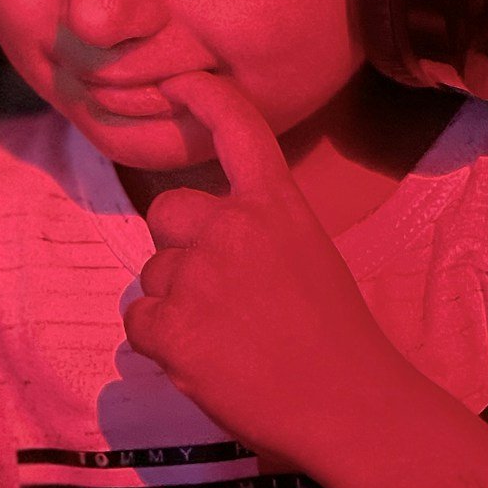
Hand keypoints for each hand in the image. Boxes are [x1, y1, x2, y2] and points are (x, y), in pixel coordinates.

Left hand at [121, 71, 401, 463]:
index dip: (202, 96)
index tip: (177, 81)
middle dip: (180, 248)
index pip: (237, 128)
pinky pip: (139, 322)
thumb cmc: (335, 339)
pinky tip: (204, 360)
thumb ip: (258, 231)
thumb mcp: (308, 255)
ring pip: (154, 275)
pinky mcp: (172, 326)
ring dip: (175, 304)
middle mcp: (232, 226)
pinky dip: (161, 343)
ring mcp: (198, 275)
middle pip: (166, 213)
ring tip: (225, 339)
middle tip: (219, 294)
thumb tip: (205, 240)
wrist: (349, 406)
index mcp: (275, 204)